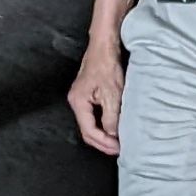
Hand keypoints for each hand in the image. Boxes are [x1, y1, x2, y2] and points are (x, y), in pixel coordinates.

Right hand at [67, 36, 126, 155]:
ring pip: (90, 124)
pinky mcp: (88, 95)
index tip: (118, 148)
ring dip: (104, 135)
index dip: (104, 142)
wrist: (104, 45)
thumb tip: (113, 135)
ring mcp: (81, 98)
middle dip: (102, 142)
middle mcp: (76, 102)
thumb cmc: (106, 64)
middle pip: (87, 131)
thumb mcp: (112, 94)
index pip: (89, 131)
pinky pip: (94, 116)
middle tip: (119, 149)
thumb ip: (111, 117)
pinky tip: (114, 127)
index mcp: (78, 103)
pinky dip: (103, 125)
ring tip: (118, 142)